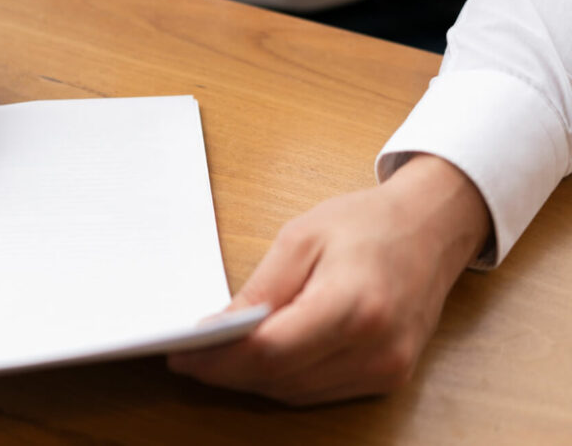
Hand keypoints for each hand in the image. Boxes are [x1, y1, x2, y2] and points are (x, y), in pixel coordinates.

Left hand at [168, 154, 490, 404]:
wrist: (433, 228)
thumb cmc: (368, 223)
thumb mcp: (301, 238)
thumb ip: (260, 289)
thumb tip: (219, 328)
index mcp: (354, 305)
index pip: (272, 351)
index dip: (220, 359)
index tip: (182, 354)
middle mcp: (376, 348)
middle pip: (281, 378)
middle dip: (227, 372)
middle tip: (186, 359)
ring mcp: (387, 369)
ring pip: (297, 393)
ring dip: (251, 380)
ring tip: (212, 360)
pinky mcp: (389, 377)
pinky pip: (320, 391)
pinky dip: (283, 380)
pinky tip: (256, 362)